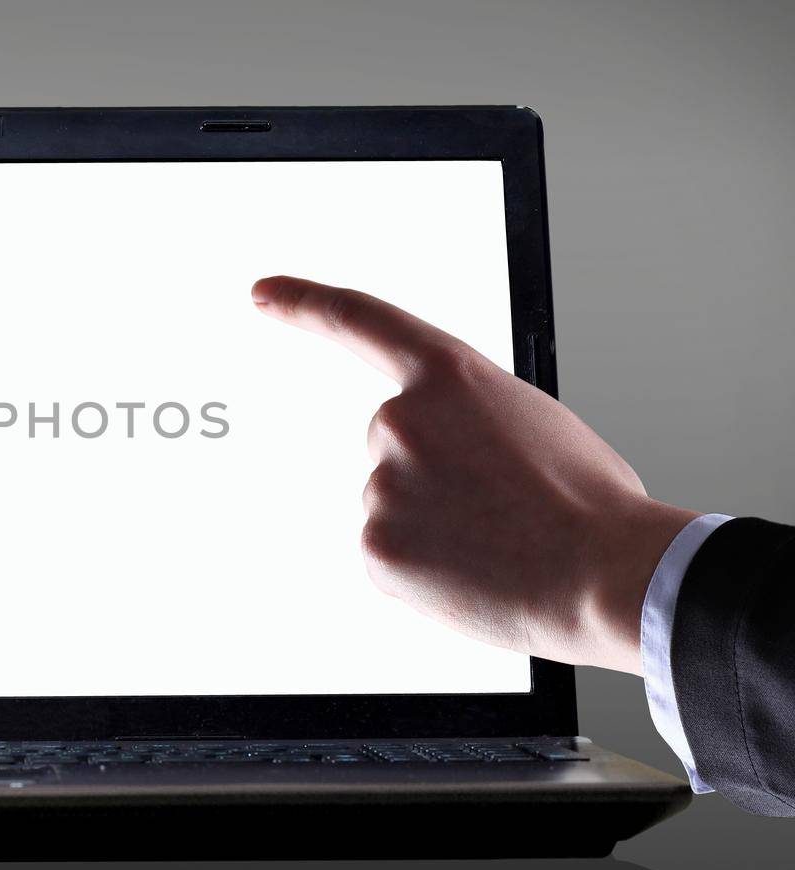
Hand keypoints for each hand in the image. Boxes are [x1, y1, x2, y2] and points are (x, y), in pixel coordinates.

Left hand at [251, 276, 697, 674]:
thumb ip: (468, 418)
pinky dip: (423, 567)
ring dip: (434, 525)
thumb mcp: (533, 422)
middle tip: (497, 507)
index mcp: (448, 377)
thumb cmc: (588, 504)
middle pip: (394, 444)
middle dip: (435, 474)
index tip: (263, 293)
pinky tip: (470, 573)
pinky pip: (390, 553)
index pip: (360, 321)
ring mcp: (380, 485)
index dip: (304, 303)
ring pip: (393, 504)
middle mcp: (400, 422)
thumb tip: (445, 452)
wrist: (607, 576)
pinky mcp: (373, 547)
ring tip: (498, 543)